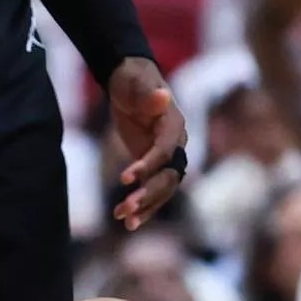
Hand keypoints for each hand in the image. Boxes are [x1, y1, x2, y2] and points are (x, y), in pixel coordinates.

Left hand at [106, 58, 187, 229]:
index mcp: (174, 125)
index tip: (124, 179)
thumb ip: (149, 95)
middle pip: (169, 176)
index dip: (148, 165)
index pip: (166, 151)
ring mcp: (168, 158)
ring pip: (163, 189)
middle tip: (125, 209)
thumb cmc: (133, 81)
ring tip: (123, 219)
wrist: (130, 82)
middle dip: (148, 194)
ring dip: (145, 207)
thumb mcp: (137, 85)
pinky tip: (126, 220)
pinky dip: (143, 206)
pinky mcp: (155, 166)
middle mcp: (177, 145)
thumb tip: (163, 96)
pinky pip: (153, 190)